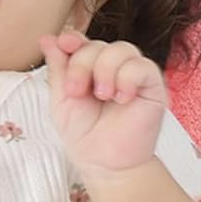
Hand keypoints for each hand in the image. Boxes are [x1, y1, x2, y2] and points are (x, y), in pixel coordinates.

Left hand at [38, 30, 165, 178]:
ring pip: (122, 49)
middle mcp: (111, 67)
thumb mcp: (61, 100)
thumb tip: (48, 38)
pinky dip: (128, 78)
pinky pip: (143, 66)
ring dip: (105, 70)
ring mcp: (133, 74)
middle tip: (76, 91)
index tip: (64, 43)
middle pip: (98, 45)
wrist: (104, 163)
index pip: (83, 43)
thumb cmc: (83, 134)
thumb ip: (58, 69)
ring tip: (102, 96)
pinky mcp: (152, 86)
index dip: (74, 39)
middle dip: (82, 64)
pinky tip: (121, 98)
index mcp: (89, 68)